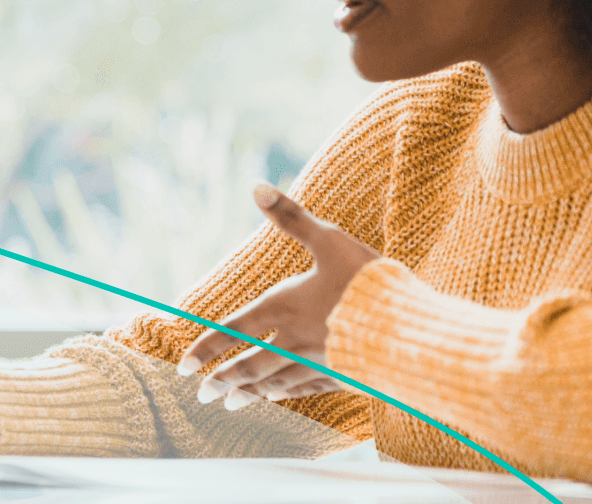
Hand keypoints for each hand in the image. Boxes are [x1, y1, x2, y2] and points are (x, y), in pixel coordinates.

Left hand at [176, 184, 379, 407]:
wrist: (410, 328)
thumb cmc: (367, 281)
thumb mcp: (330, 240)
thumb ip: (292, 218)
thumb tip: (256, 186)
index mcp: (284, 308)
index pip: (232, 332)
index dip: (204, 349)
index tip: (181, 367)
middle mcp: (293, 341)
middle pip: (248, 366)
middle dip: (221, 381)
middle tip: (200, 395)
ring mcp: (317, 363)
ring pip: (273, 383)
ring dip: (248, 393)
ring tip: (229, 404)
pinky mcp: (341, 376)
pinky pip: (304, 389)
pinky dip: (284, 393)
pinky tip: (276, 397)